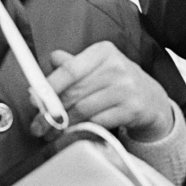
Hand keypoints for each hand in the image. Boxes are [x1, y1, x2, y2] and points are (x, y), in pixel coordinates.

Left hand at [45, 43, 174, 141]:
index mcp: (103, 52)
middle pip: (74, 92)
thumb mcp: (98, 66)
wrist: (152, 99)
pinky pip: (98, 122)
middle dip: (51, 112)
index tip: (34, 100)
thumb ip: (74, 63)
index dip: (49, 86)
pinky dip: (80, 130)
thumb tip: (51, 59)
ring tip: (51, 132)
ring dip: (63, 125)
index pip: (70, 69)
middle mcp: (116, 67)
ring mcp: (126, 89)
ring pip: (83, 110)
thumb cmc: (118, 81)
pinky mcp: (132, 109)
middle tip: (37, 125)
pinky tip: (71, 133)